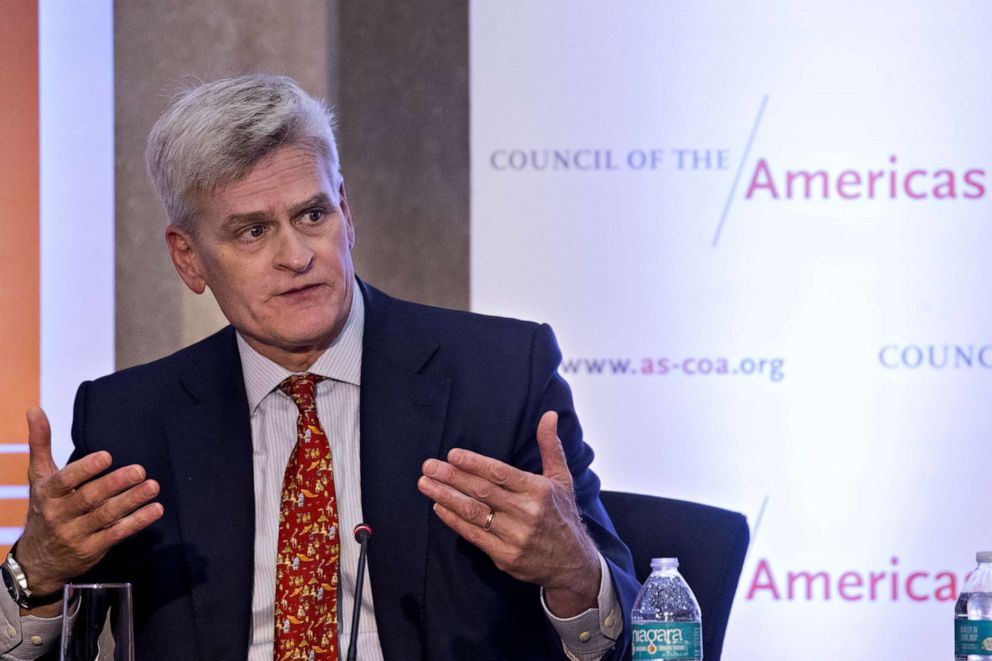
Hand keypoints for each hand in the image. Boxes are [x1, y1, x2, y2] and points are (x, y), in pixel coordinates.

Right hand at [14, 407, 163, 604]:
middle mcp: (60, 515)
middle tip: (140, 470)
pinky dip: (137, 522)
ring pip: (106, 516)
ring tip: (153, 486)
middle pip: (89, 498)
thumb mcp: (39, 478)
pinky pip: (117, 534)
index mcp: (48, 494)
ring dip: (132, 501)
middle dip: (115, 484)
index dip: (85, 469)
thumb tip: (34, 409)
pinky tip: (155, 509)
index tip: (107, 456)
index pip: (65, 480)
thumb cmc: (45, 508)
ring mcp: (76, 534)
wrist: (38, 560)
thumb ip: (40, 444)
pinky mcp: (92, 549)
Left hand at [417, 410, 599, 616]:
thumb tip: (549, 414)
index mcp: (538, 491)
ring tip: (425, 484)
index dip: (474, 463)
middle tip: (428, 466)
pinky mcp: (505, 556)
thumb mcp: (562, 479)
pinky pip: (474, 535)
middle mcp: (526, 513)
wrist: (572, 563)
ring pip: (473, 513)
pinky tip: (439, 507)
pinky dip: (454, 520)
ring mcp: (514, 536)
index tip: (452, 454)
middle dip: (452, 477)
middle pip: (482, 491)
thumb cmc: (563, 515)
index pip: (500, 473)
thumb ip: (550, 446)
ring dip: (445, 497)